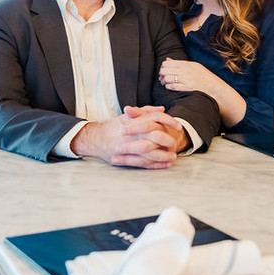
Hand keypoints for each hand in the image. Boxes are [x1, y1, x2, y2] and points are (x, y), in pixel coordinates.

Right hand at [70, 106, 186, 168]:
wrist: (95, 138)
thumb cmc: (113, 127)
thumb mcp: (127, 116)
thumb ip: (145, 111)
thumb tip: (162, 109)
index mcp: (133, 120)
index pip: (155, 118)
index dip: (169, 121)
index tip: (178, 127)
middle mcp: (132, 133)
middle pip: (155, 136)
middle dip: (168, 141)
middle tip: (175, 143)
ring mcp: (129, 146)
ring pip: (151, 151)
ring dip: (164, 155)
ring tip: (173, 156)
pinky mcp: (126, 158)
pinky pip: (144, 162)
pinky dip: (156, 164)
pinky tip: (165, 164)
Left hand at [159, 57, 220, 97]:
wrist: (213, 86)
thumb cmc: (203, 75)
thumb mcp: (193, 65)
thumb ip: (179, 62)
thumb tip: (167, 59)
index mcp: (185, 64)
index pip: (166, 63)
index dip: (163, 67)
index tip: (164, 70)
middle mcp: (184, 71)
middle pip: (164, 71)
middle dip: (161, 74)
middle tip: (162, 77)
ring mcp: (185, 80)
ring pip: (167, 79)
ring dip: (164, 81)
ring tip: (165, 82)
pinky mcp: (186, 88)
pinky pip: (172, 87)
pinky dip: (168, 86)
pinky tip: (169, 86)